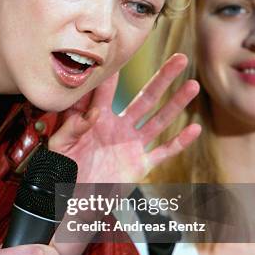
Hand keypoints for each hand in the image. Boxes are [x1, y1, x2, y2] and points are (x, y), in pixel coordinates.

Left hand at [49, 53, 200, 182]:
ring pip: (159, 121)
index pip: (107, 92)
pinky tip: (194, 129)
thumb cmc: (61, 171)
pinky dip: (179, 143)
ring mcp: (132, 145)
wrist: (71, 201)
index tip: (123, 53)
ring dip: (177, 104)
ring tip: (193, 85)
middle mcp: (119, 128)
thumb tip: (93, 113)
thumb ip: (72, 128)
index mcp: (97, 119)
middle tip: (180, 59)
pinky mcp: (140, 165)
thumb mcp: (59, 147)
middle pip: (145, 98)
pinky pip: (163, 152)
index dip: (115, 74)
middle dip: (163, 79)